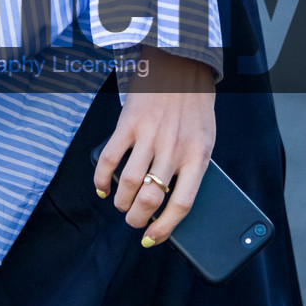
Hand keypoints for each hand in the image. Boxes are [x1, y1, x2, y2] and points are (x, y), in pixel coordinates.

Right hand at [93, 49, 215, 244]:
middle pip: (150, 198)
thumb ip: (191, 169)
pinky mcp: (128, 124)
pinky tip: (102, 189)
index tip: (152, 239)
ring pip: (127, 184)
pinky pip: (109, 160)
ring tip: (121, 206)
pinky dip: (101, 180)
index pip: (181, 204)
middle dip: (137, 219)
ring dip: (121, 202)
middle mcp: (173, 148)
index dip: (164, 228)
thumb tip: (169, 204)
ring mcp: (149, 136)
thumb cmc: (195, 109)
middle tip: (133, 222)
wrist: (182, 67)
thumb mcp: (205, 140)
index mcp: (198, 156)